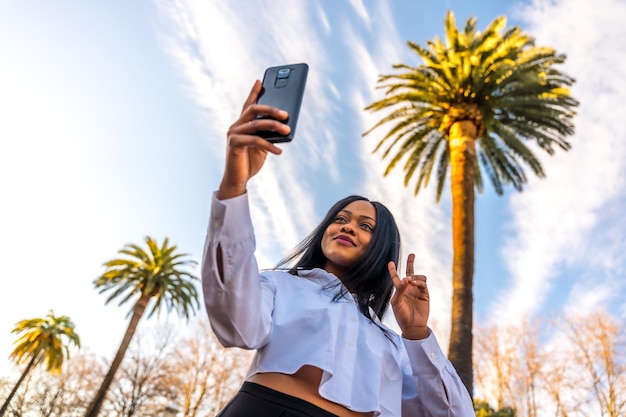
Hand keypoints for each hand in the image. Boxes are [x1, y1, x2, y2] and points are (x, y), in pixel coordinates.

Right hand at [218, 80, 290, 199]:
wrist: (238, 180)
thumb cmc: (250, 162)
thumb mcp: (262, 146)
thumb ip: (268, 134)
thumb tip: (284, 126)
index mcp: (242, 124)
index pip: (248, 105)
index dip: (254, 92)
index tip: (260, 81)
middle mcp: (236, 126)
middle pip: (254, 109)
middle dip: (271, 109)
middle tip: (286, 113)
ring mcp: (233, 134)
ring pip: (256, 123)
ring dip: (274, 126)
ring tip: (287, 130)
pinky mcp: (234, 144)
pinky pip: (255, 140)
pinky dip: (269, 145)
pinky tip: (279, 151)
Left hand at [389, 253, 429, 339]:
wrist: (412, 326)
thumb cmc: (401, 315)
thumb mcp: (396, 302)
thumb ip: (399, 289)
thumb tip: (406, 278)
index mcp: (399, 290)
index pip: (395, 277)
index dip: (392, 270)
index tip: (390, 262)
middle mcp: (408, 288)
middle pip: (409, 272)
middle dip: (411, 263)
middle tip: (412, 254)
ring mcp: (417, 290)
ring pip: (418, 277)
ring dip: (414, 276)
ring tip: (410, 281)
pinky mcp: (425, 294)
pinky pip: (423, 283)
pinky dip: (419, 281)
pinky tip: (415, 284)